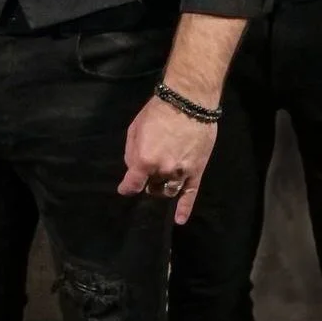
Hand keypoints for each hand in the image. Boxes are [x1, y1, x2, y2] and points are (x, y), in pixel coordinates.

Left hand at [117, 93, 217, 223]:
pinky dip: (184, 209)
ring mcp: (181, 173)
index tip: (124, 188)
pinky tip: (179, 220)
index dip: (126, 188)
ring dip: (161, 189)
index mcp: (145, 160)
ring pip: (168, 191)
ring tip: (160, 182)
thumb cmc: (158, 110)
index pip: (131, 184)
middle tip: (148, 173)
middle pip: (151, 187)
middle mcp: (163, 170)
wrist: (189, 100)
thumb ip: (131, 152)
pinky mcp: (197, 171)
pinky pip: (190, 194)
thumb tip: (132, 168)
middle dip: (147, 182)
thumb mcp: (135, 127)